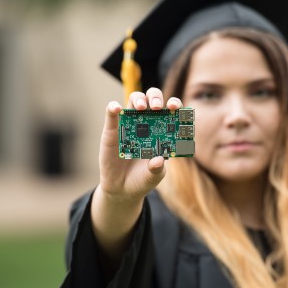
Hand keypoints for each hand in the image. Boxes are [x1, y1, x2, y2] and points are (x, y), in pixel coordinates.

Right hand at [98, 87, 182, 201]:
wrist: (121, 189)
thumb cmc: (142, 179)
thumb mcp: (153, 177)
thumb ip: (157, 169)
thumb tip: (158, 160)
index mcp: (162, 131)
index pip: (170, 112)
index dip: (174, 105)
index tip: (175, 108)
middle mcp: (146, 123)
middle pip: (152, 100)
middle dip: (156, 98)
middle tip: (157, 107)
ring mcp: (129, 124)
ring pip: (134, 100)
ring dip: (139, 99)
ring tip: (141, 107)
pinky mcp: (112, 130)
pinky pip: (111, 114)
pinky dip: (113, 107)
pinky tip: (116, 108)